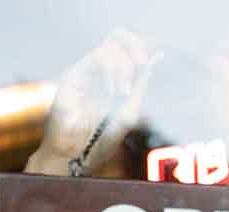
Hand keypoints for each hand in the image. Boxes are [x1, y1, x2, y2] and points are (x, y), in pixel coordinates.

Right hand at [27, 30, 158, 176]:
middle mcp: (95, 72)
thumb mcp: (128, 112)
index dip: (139, 47)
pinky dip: (112, 70)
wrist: (76, 158)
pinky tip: (113, 91)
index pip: (126, 47)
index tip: (147, 63)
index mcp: (108, 79)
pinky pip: (100, 56)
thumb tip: (155, 59)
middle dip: (136, 47)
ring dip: (123, 66)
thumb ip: (140, 87)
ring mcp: (83, 72)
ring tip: (122, 91)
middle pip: (119, 37)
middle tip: (141, 64)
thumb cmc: (98, 142)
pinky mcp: (73, 75)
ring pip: (111, 46)